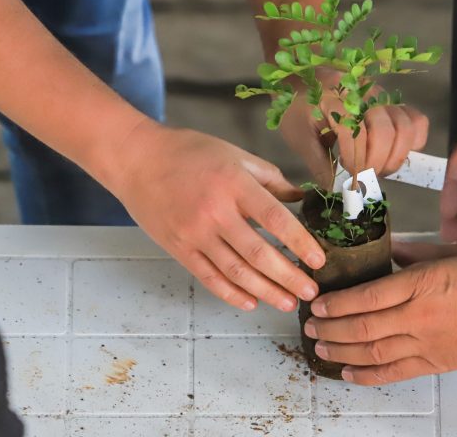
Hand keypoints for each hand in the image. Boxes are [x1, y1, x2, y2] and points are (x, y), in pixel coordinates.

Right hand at [110, 122, 325, 311]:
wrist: (137, 160)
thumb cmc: (190, 152)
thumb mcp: (236, 156)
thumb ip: (271, 178)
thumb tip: (301, 198)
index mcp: (234, 185)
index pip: (276, 219)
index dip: (300, 242)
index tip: (319, 260)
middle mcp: (215, 213)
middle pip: (258, 253)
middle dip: (288, 276)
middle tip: (311, 291)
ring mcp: (194, 234)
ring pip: (236, 272)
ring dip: (266, 291)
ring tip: (288, 302)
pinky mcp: (179, 249)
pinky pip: (209, 277)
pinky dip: (231, 294)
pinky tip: (251, 302)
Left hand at [279, 70, 428, 184]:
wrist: (304, 77)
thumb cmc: (299, 107)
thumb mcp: (299, 136)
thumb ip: (318, 164)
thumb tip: (337, 190)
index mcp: (336, 100)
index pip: (356, 134)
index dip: (357, 162)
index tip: (350, 179)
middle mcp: (364, 95)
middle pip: (387, 132)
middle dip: (378, 162)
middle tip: (364, 176)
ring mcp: (382, 97)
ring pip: (406, 126)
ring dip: (396, 156)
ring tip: (379, 168)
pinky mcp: (393, 102)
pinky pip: (416, 120)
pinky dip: (414, 141)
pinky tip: (395, 152)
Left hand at [303, 241, 456, 384]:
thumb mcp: (450, 252)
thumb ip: (415, 251)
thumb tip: (389, 250)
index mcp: (421, 284)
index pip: (368, 297)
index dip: (338, 303)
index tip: (318, 304)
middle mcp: (418, 317)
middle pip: (363, 327)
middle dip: (331, 328)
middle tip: (311, 327)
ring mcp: (426, 344)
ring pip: (373, 352)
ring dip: (342, 351)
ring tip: (321, 347)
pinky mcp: (435, 363)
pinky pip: (394, 373)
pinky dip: (368, 375)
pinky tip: (348, 372)